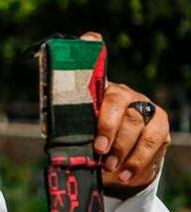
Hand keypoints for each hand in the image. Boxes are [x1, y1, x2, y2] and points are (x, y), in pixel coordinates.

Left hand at [81, 33, 170, 197]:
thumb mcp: (75, 133)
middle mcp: (124, 93)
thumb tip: (50, 127)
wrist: (117, 162)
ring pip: (137, 124)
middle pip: (119, 102)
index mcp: (99, 90)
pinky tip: (123, 173)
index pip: (96, 65)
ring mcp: (146, 108)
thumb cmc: (90, 142)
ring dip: (121, 149)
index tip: (89, 39)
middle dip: (108, 127)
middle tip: (98, 149)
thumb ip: (67, 126)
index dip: (92, 48)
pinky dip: (136, 161)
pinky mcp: (160, 127)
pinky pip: (152, 142)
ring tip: (108, 166)